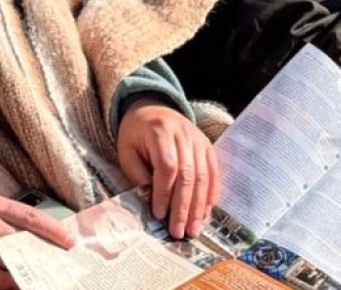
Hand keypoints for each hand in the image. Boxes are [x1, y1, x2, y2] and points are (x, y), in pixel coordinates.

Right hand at [0, 186, 76, 288]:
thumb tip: (19, 233)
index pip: (28, 216)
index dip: (52, 229)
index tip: (69, 241)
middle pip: (22, 239)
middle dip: (44, 253)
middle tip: (63, 266)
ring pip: (8, 257)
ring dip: (28, 269)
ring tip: (46, 279)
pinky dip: (4, 282)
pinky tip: (17, 286)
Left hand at [116, 99, 220, 239]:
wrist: (152, 108)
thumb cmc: (136, 135)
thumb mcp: (127, 152)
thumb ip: (138, 175)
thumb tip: (153, 205)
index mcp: (160, 131)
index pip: (167, 166)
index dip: (163, 193)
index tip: (158, 215)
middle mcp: (183, 133)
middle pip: (188, 174)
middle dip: (183, 207)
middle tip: (178, 232)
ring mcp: (198, 139)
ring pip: (203, 175)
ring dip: (199, 206)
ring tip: (193, 229)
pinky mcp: (207, 145)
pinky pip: (213, 172)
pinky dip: (210, 194)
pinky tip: (206, 212)